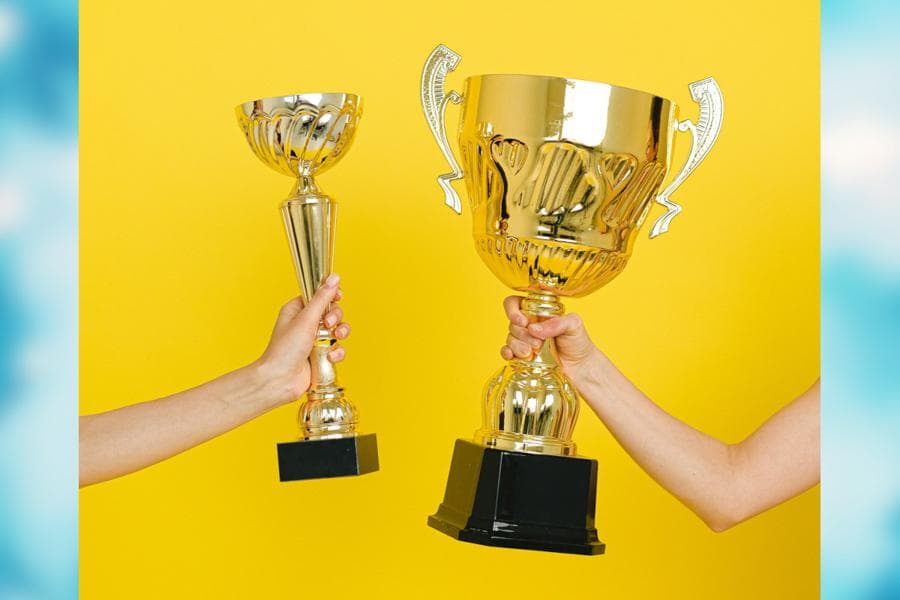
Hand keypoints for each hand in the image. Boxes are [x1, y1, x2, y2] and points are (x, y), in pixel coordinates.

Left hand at [256, 273, 349, 405]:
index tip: (337, 297)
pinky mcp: (321, 355)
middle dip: (336, 317)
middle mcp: (306, 324)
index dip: (331, 296)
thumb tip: (334, 278)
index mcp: (297, 310)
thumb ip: (322, 298)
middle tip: (328, 324)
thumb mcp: (306, 319)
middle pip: (333, 311)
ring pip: (338, 330)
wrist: (280, 380)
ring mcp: (314, 340)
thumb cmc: (285, 350)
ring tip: (334, 339)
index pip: (319, 295)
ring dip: (340, 334)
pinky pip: (338, 348)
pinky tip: (330, 357)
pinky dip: (337, 352)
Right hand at [500, 295, 600, 377]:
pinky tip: (512, 356)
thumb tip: (534, 329)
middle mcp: (529, 324)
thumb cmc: (578, 343)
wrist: (580, 367)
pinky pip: (507, 351)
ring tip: (532, 353)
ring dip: (518, 346)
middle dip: (523, 335)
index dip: (513, 310)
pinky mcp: (522, 356)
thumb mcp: (573, 325)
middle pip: (512, 323)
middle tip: (538, 344)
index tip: (523, 322)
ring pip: (510, 338)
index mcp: (538, 312)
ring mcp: (525, 340)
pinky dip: (507, 353)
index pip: (515, 303)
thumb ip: (557, 323)